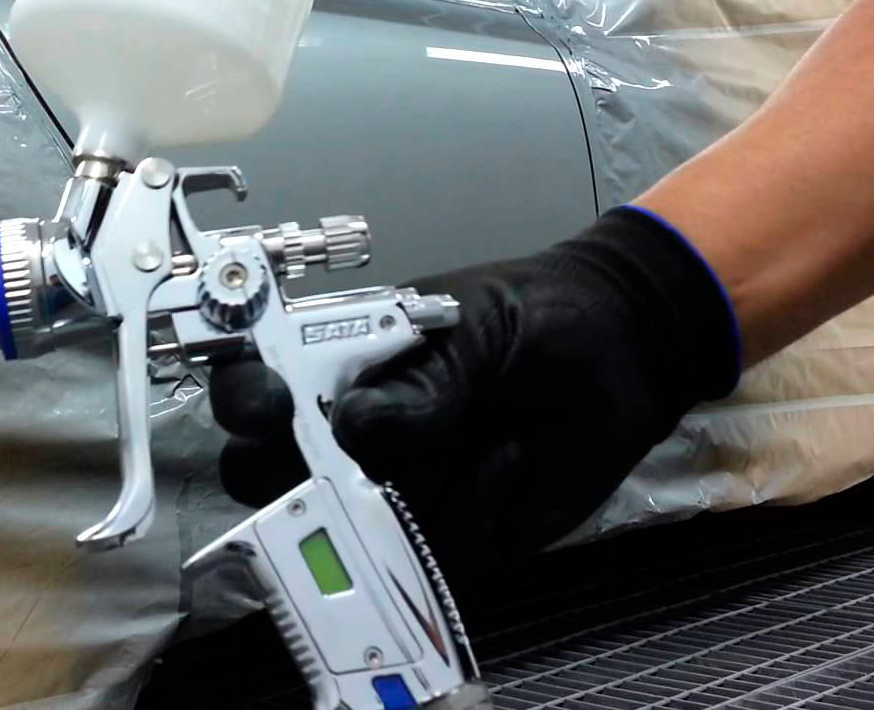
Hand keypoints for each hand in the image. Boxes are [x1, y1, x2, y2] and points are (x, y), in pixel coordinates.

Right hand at [210, 207, 741, 562]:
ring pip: (357, 529)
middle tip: (351, 462)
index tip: (270, 403)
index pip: (259, 394)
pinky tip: (508, 459)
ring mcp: (401, 493)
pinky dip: (473, 507)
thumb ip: (420, 376)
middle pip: (279, 484)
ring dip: (415, 489)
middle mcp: (355, 439)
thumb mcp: (473, 325)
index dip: (246, 403)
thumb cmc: (536, 317)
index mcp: (339, 370)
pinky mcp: (456, 539)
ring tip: (484, 431)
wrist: (627, 351)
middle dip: (300, 482)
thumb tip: (357, 427)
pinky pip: (435, 556)